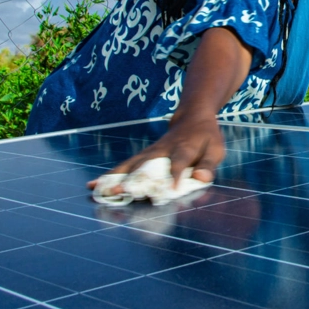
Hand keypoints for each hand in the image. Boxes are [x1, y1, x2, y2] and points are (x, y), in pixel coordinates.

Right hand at [95, 111, 225, 187]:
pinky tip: (93, 185)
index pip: (179, 162)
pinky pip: (125, 167)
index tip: (171, 189)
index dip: (176, 175)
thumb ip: (208, 165)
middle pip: (146, 165)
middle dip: (133, 178)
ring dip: (114, 178)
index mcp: (184, 148)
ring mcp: (149, 153)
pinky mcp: (142, 157)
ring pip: (130, 166)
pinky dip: (109, 176)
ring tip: (97, 190)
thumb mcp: (215, 150)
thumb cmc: (206, 138)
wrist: (191, 118)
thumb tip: (202, 178)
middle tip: (119, 190)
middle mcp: (163, 150)